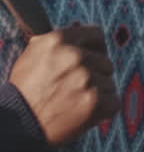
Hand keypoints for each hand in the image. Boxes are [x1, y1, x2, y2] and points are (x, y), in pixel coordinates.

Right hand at [10, 25, 117, 143]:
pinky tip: (85, 112)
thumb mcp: (34, 53)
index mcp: (59, 40)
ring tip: (75, 101)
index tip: (94, 57)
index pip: (96, 34)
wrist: (20, 122)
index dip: (96, 48)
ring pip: (109, 82)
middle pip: (105, 61)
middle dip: (95, 74)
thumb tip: (81, 29)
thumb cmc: (26, 89)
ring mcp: (87, 79)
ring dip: (98, 93)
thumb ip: (59, 41)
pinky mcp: (95, 101)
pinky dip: (104, 109)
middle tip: (77, 88)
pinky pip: (114, 101)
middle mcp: (75, 56)